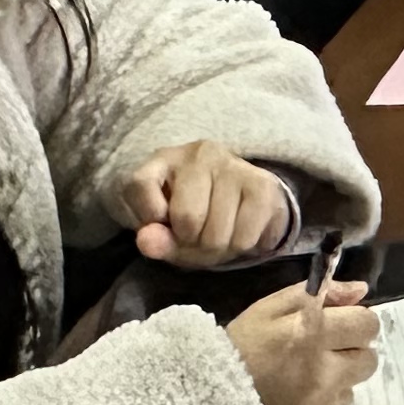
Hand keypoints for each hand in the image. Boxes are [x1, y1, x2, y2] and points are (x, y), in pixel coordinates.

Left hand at [113, 141, 290, 267]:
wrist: (241, 197)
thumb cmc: (192, 213)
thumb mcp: (165, 228)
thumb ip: (154, 239)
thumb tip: (147, 242)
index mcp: (164, 159)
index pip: (140, 185)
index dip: (146, 216)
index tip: (158, 222)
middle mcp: (200, 154)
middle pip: (187, 218)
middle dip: (191, 242)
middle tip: (195, 237)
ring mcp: (234, 165)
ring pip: (217, 235)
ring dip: (217, 249)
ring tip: (217, 235)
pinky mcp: (263, 184)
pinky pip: (245, 238)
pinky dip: (240, 246)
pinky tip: (238, 230)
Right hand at [227, 278, 377, 404]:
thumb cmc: (234, 356)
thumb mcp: (265, 312)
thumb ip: (317, 295)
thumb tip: (361, 289)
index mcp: (311, 336)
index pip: (366, 323)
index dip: (351, 324)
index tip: (333, 330)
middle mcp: (326, 375)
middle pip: (368, 358)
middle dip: (348, 354)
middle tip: (317, 360)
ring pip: (352, 389)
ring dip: (335, 385)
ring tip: (300, 388)